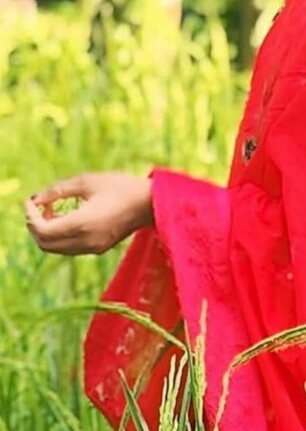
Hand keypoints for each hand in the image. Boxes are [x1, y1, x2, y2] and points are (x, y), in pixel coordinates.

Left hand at [24, 172, 153, 255]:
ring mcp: (92, 248)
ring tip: (53, 209)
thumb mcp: (87, 181)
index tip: (30, 201)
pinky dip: (60, 236)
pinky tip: (67, 216)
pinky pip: (69, 248)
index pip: (43, 230)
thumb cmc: (120, 187)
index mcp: (81, 224)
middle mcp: (85, 241)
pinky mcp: (98, 249)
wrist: (150, 203)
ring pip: (56, 249)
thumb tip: (37, 198)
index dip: (30, 216)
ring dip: (47, 232)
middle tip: (38, 206)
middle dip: (35, 226)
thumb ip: (58, 190)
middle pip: (45, 244)